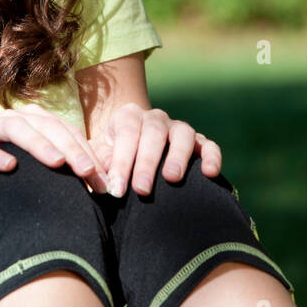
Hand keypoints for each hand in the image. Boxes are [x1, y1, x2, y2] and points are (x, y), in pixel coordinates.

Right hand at [0, 103, 110, 198]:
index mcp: (32, 123)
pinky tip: (9, 167)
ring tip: (57, 163)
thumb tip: (100, 190)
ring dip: (38, 143)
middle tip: (88, 172)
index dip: (87, 153)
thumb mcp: (30, 171)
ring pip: (15, 127)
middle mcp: (11, 120)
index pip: (66, 133)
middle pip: (46, 126)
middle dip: (70, 148)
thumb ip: (59, 172)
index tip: (103, 180)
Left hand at [94, 103, 222, 197]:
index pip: (126, 134)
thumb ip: (94, 166)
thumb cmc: (110, 161)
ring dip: (178, 156)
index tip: (117, 189)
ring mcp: (177, 128)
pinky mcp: (197, 142)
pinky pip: (208, 145)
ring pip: (182, 133)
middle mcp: (155, 118)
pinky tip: (210, 173)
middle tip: (142, 190)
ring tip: (172, 178)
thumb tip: (96, 182)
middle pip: (154, 133)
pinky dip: (211, 156)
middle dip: (147, 162)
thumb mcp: (97, 159)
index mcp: (128, 117)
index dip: (122, 162)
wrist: (131, 157)